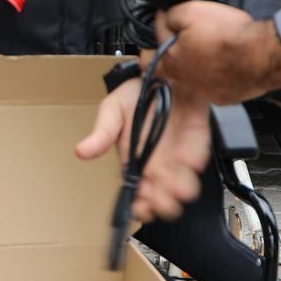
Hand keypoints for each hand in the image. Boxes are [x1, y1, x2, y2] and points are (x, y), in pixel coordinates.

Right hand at [76, 79, 215, 225]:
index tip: (140, 208)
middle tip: (159, 200)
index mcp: (134, 162)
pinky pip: (199, 156)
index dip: (139, 206)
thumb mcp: (113, 110)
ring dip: (181, 190)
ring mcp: (179, 155)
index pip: (137, 194)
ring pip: (183, 185)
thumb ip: (102, 133)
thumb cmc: (137, 94)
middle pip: (162, 197)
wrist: (163, 72)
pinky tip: (189, 162)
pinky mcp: (198, 141)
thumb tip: (81, 151)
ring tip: (178, 189)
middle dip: (161, 203)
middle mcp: (157, 164)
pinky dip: (195, 161)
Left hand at [150, 0, 280, 106]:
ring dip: (201, 63)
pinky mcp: (227, 97)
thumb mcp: (190, 11)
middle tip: (190, 37)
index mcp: (171, 63)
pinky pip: (218, 83)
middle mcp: (186, 83)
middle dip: (178, 52)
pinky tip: (230, 60)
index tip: (160, 31)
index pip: (147, 55)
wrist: (264, 54)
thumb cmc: (229, 36)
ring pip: (196, 76)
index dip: (153, 40)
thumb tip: (165, 17)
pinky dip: (221, 73)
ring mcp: (207, 92)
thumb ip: (171, 15)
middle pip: (173, 67)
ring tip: (215, 46)